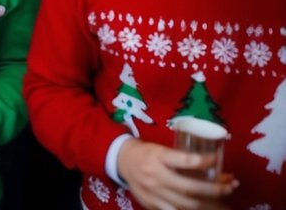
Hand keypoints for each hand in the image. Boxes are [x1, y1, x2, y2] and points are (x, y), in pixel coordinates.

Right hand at [116, 138, 235, 209]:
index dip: (204, 161)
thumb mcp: (161, 149)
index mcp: (158, 157)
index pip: (184, 160)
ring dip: (209, 202)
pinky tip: (205, 207)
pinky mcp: (152, 204)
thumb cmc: (147, 153)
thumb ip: (181, 158)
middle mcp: (156, 175)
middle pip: (190, 187)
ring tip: (224, 196)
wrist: (122, 161)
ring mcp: (153, 193)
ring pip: (186, 203)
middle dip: (215, 189)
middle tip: (231, 185)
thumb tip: (212, 164)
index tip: (216, 159)